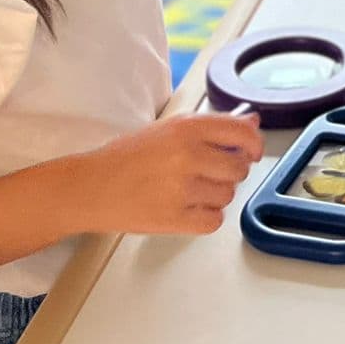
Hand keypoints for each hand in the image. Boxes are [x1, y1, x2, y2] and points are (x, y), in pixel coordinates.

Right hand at [69, 112, 262, 235]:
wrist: (90, 187)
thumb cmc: (125, 157)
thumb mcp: (169, 129)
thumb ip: (211, 127)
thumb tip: (251, 122)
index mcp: (188, 128)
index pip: (243, 133)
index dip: (254, 144)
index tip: (252, 151)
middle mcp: (189, 155)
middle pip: (239, 168)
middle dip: (231, 172)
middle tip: (210, 173)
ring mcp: (182, 188)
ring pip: (228, 195)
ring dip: (216, 195)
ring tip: (189, 191)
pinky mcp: (175, 219)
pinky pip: (214, 221)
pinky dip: (206, 218)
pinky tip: (188, 209)